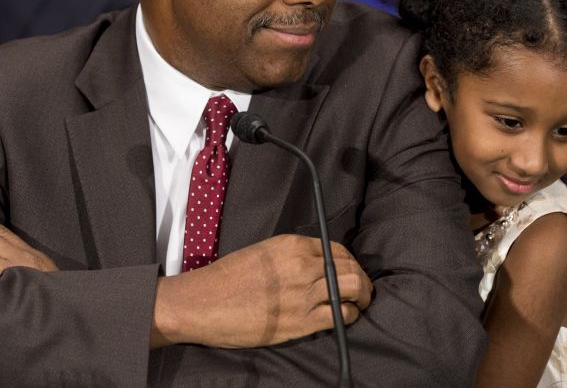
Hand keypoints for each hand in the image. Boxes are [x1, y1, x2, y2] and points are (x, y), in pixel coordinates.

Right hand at [151, 234, 373, 348]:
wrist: (203, 303)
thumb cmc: (227, 279)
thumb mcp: (263, 253)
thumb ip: (292, 257)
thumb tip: (315, 266)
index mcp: (292, 245)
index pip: (337, 249)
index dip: (349, 262)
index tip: (350, 271)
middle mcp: (303, 265)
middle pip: (351, 268)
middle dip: (362, 279)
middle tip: (362, 289)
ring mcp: (304, 293)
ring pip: (353, 289)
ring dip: (362, 296)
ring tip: (360, 303)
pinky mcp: (302, 320)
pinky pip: (341, 315)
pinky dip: (349, 315)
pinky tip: (346, 316)